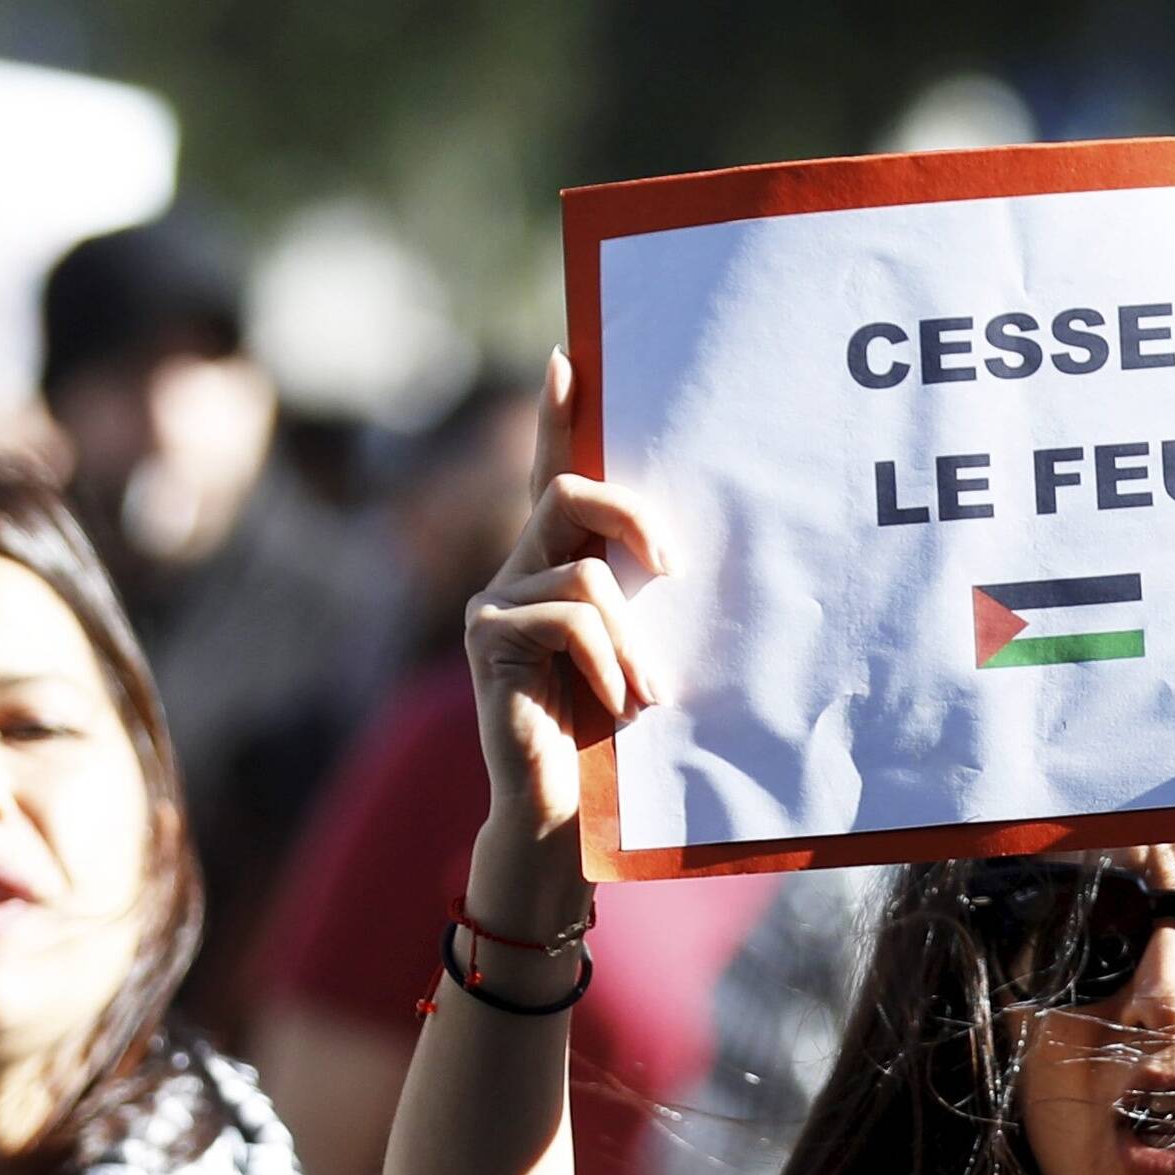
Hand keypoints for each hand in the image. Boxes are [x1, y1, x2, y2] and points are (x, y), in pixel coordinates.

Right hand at [458, 348, 673, 923]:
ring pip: (584, 571)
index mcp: (554, 566)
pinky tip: (619, 706)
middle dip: (633, 516)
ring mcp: (494, 601)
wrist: (564, 817)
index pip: (552, 474)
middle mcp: (515, 570)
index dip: (555, 415)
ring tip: (647, 695)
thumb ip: (642, 602)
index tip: (567, 357)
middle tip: (673, 568)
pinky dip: (610, 661)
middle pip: (570, 490)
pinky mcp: (488, 637)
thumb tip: (686, 554)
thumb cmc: (613, 742)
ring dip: (634, 638)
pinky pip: (570, 615)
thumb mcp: (640, 653)